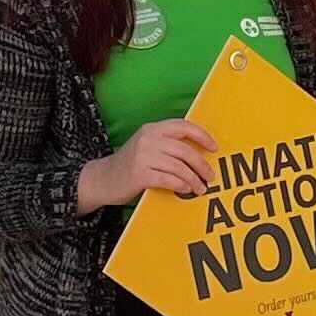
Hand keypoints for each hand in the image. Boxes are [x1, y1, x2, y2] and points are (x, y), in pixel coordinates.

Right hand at [78, 119, 216, 210]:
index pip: (183, 126)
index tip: (214, 147)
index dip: (202, 136)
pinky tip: (186, 189)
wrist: (101, 179)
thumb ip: (167, 145)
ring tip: (200, 188)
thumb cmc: (129, 165)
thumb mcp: (146, 146)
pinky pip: (168, 179)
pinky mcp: (139, 174)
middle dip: (202, 164)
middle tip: (210, 175)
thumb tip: (198, 154)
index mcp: (152, 128)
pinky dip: (181, 185)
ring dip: (194, 179)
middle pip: (185, 150)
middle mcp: (147, 139)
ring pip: (179, 167)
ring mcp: (142, 156)